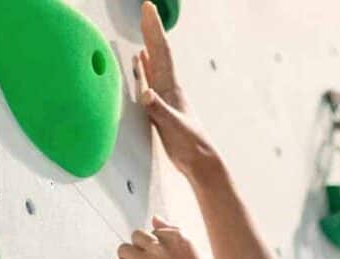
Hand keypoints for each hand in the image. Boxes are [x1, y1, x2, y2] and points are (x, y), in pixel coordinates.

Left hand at [112, 216, 230, 258]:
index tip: (159, 257)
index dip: (155, 245)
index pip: (155, 230)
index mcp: (179, 238)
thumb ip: (173, 234)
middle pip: (136, 236)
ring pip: (124, 249)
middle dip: (140, 249)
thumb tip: (155, 219)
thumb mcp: (195, 253)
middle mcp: (163, 247)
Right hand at [135, 2, 217, 179]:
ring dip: (147, 43)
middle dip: (151, 28)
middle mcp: (169, 87)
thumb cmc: (190, 146)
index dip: (154, 29)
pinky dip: (143, 66)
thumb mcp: (173, 127)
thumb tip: (145, 92)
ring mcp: (165, 95)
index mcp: (171, 87)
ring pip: (154, 62)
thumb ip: (159, 109)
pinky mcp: (161, 105)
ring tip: (143, 28)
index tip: (148, 8)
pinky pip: (149, 78)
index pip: (161, 51)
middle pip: (158, 51)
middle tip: (146, 7)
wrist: (200, 161)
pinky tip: (139, 61)